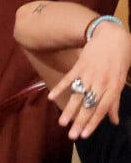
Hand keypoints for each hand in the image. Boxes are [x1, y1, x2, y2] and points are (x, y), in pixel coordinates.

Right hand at [47, 23, 130, 139]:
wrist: (111, 36)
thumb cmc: (120, 58)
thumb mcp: (121, 81)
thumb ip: (115, 101)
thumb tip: (113, 121)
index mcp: (112, 88)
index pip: (101, 110)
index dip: (93, 123)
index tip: (85, 135)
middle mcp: (100, 84)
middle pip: (88, 106)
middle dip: (80, 122)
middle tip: (72, 136)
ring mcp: (89, 74)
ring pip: (77, 96)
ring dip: (69, 109)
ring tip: (62, 122)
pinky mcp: (79, 66)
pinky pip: (69, 79)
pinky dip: (61, 88)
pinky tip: (51, 97)